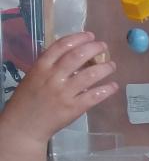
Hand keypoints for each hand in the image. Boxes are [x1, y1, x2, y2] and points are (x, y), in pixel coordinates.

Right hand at [0, 32, 117, 154]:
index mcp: (41, 67)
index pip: (61, 45)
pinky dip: (106, 89)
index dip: (79, 38)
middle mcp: (53, 77)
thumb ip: (51, 66)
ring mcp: (64, 93)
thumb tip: (74, 54)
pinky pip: (94, 96)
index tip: (90, 35)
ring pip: (90, 75)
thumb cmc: (28, 100)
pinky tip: (113, 86)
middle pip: (78, 56)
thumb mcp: (34, 76)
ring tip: (112, 65)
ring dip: (105, 68)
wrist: (23, 125)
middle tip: (104, 47)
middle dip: (94, 48)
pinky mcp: (73, 108)